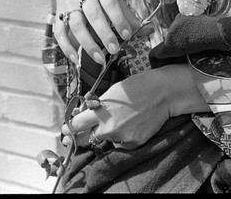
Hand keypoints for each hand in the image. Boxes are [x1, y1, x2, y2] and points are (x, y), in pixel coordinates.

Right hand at [54, 0, 151, 64]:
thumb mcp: (115, 1)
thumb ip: (129, 17)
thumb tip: (148, 30)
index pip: (110, 2)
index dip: (119, 18)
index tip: (127, 35)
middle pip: (93, 14)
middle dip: (104, 33)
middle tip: (115, 50)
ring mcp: (68, 5)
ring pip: (76, 25)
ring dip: (88, 44)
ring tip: (100, 59)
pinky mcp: (57, 16)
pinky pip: (60, 33)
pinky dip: (68, 48)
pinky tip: (77, 60)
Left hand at [61, 64, 210, 149]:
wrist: (163, 93)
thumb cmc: (136, 87)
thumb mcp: (110, 92)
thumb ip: (96, 106)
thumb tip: (82, 115)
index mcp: (100, 112)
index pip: (75, 125)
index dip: (69, 127)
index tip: (67, 128)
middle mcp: (109, 127)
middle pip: (85, 139)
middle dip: (82, 135)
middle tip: (86, 130)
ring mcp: (122, 137)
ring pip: (106, 140)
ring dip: (107, 134)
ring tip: (121, 119)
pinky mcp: (134, 143)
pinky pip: (121, 144)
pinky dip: (122, 137)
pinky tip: (131, 124)